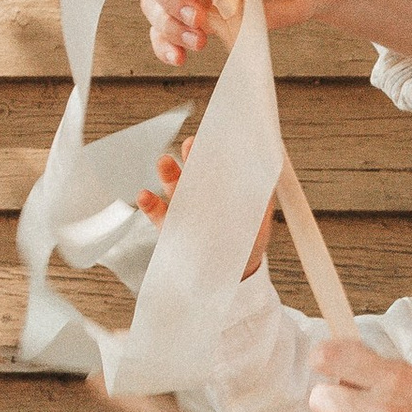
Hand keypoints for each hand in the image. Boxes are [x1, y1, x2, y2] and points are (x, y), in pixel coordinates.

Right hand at [138, 138, 273, 282]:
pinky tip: (145, 196)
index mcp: (220, 187)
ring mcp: (183, 210)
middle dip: (191, 156)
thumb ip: (261, 197)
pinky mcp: (170, 228)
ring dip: (168, 173)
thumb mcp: (259, 217)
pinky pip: (158, 214)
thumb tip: (267, 173)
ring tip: (164, 162)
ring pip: (173, 188)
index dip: (215, 150)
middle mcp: (200, 194)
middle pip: (194, 170)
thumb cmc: (247, 241)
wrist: (235, 273)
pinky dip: (149, 204)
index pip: (216, 164)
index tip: (214, 138)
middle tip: (191, 144)